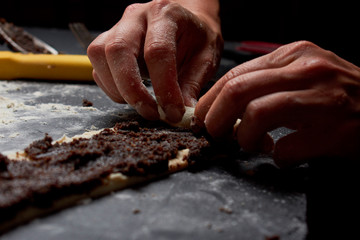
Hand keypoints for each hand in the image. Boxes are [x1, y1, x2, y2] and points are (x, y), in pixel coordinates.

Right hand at [87, 0, 222, 122]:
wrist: (185, 23)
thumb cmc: (195, 38)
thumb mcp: (205, 58)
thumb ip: (192, 85)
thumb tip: (182, 114)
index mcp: (166, 14)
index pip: (157, 51)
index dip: (164, 87)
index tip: (173, 112)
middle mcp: (136, 16)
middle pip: (119, 49)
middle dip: (131, 89)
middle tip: (150, 113)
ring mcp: (117, 27)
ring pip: (100, 55)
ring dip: (117, 88)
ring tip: (141, 104)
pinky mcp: (106, 41)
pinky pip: (97, 65)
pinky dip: (110, 86)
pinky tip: (130, 95)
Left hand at [195, 41, 359, 166]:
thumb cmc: (335, 94)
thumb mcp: (301, 74)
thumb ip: (266, 82)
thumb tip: (223, 105)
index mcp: (293, 55)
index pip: (235, 74)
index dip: (210, 100)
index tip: (201, 117)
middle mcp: (307, 70)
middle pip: (238, 90)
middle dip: (214, 118)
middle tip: (213, 134)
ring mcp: (323, 99)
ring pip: (257, 114)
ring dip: (243, 137)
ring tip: (249, 144)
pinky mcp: (336, 131)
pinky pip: (287, 148)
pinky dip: (278, 157)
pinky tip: (284, 156)